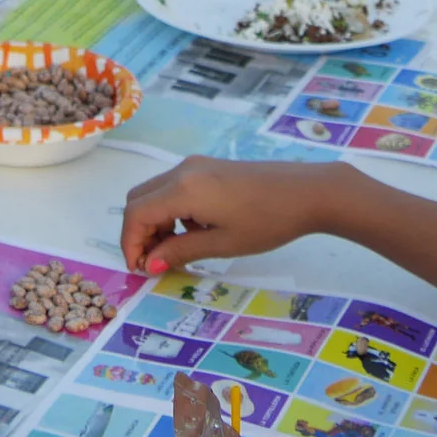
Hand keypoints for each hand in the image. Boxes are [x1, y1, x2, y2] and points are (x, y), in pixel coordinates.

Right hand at [120, 158, 351, 273]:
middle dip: (138, 232)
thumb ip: (180, 251)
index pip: (136, 214)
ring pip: (155, 192)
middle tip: (154, 262)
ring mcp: (195, 165)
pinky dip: (171, 211)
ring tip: (176, 251)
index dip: (130, 244)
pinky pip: (174, 187)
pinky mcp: (208, 167)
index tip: (141, 270)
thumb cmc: (267, 221)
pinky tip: (195, 230)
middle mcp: (182, 171)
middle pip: (138, 199)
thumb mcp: (222, 244)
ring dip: (155, 222)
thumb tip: (150, 264)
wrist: (306, 192)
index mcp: (183, 189)